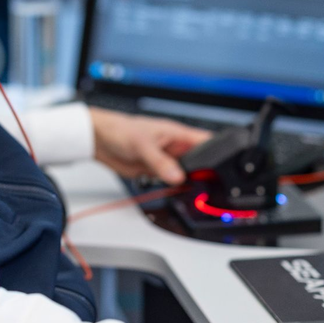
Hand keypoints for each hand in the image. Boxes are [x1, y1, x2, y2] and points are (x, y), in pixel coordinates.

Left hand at [89, 108, 211, 184]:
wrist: (100, 140)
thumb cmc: (121, 129)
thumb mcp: (143, 145)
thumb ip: (160, 162)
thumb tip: (177, 176)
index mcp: (178, 134)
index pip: (206, 141)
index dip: (219, 152)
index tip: (223, 167)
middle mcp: (176, 148)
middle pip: (200, 162)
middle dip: (205, 173)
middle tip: (206, 185)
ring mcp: (167, 161)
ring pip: (186, 175)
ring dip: (188, 183)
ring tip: (188, 190)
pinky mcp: (157, 172)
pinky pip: (171, 183)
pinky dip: (173, 189)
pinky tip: (173, 192)